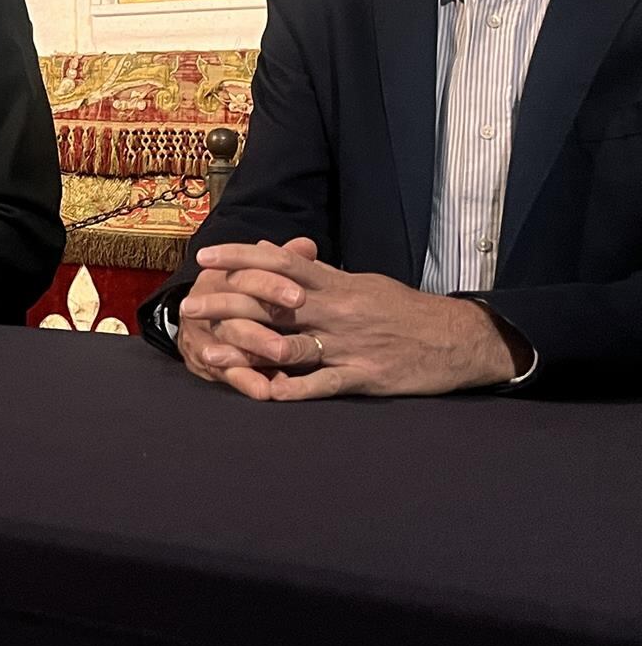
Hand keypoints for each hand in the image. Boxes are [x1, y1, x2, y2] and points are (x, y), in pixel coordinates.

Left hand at [188, 239, 527, 398]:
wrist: (457, 340)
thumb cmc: (402, 309)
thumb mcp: (359, 282)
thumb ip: (315, 272)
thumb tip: (272, 252)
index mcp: (335, 283)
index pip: (279, 262)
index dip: (240, 257)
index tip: (205, 257)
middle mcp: (336, 310)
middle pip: (271, 303)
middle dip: (225, 304)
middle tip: (188, 308)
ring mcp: (349, 346)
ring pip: (288, 345)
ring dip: (244, 351)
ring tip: (207, 354)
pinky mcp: (364, 378)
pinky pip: (323, 384)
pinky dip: (293, 389)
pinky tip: (264, 393)